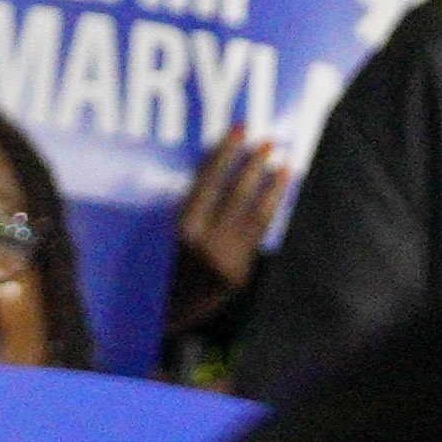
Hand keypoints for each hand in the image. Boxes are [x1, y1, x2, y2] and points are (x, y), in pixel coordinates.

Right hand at [169, 124, 298, 305]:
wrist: (167, 312)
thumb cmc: (158, 266)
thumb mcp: (163, 232)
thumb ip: (187, 206)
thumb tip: (214, 167)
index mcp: (183, 229)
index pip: (208, 182)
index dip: (224, 153)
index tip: (238, 129)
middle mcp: (207, 244)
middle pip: (236, 195)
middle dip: (252, 165)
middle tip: (267, 142)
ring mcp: (227, 259)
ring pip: (255, 214)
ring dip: (271, 186)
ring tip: (283, 163)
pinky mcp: (240, 271)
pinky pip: (258, 233)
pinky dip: (270, 209)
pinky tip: (279, 193)